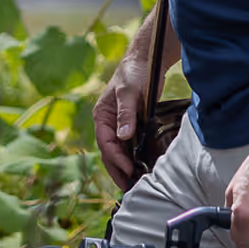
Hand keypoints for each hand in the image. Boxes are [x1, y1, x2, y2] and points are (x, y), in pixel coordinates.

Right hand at [93, 52, 148, 190]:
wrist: (147, 60)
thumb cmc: (134, 73)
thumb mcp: (128, 92)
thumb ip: (125, 113)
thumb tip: (123, 137)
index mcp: (101, 116)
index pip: (105, 144)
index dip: (116, 159)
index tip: (130, 171)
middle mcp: (108, 123)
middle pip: (110, 152)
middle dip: (118, 170)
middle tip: (130, 188)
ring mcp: (120, 124)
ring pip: (120, 151)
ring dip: (126, 167)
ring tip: (136, 184)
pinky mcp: (133, 124)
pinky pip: (131, 145)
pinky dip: (135, 157)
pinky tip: (143, 167)